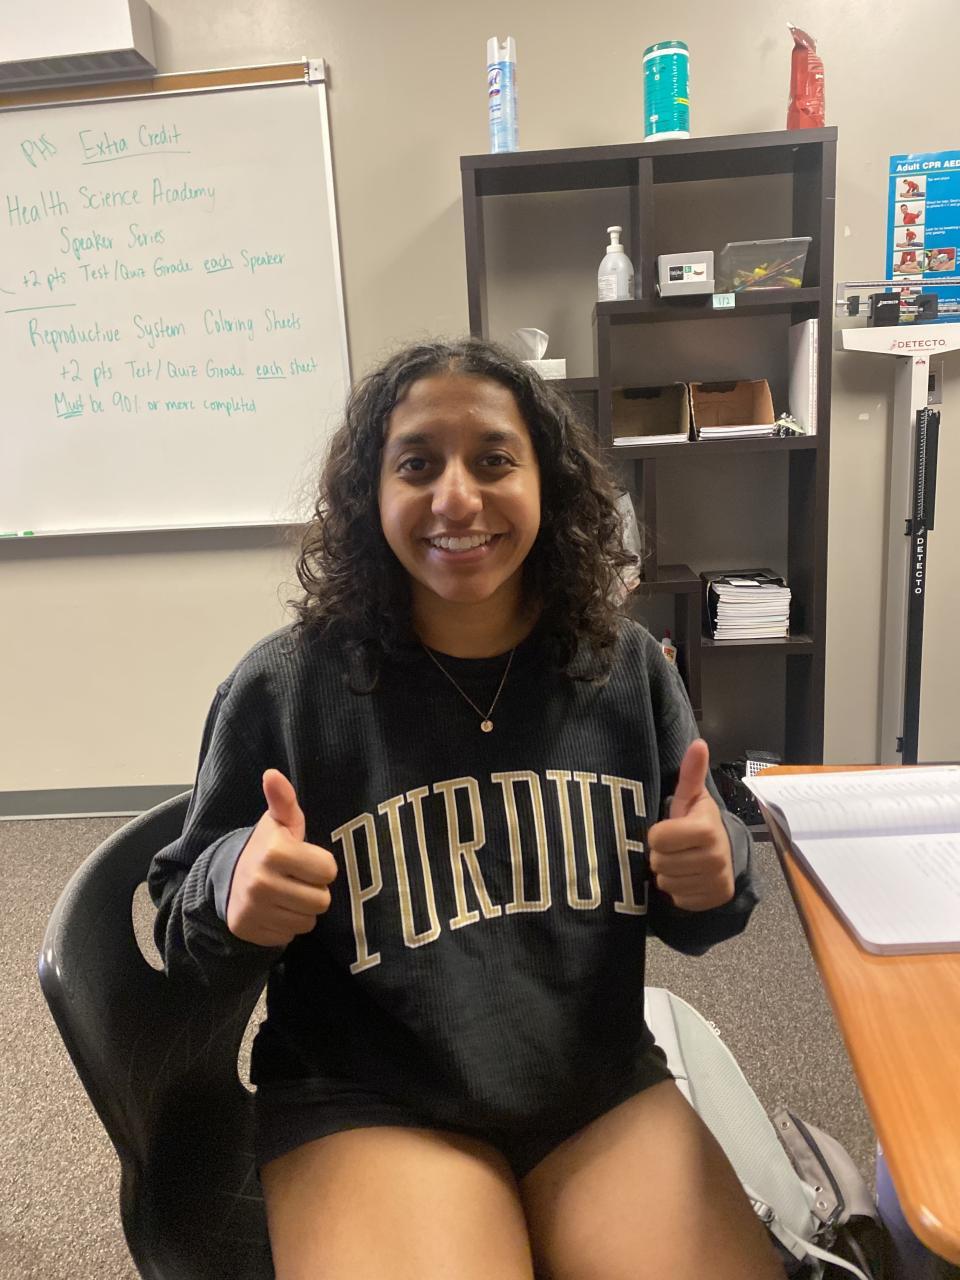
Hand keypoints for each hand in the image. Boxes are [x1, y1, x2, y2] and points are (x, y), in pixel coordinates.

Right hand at [226, 769, 337, 946]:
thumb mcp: (278, 822)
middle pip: (322, 900)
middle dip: (314, 890)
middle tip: (297, 879)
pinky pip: (290, 935)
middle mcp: (262, 882)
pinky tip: (275, 909)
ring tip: (287, 893)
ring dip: (302, 909)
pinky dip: (286, 924)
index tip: (305, 860)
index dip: (321, 865)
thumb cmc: (267, 847)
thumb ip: (283, 799)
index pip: (329, 870)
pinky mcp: (250, 931)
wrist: (228, 877)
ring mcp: (255, 909)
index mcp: (274, 852)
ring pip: (308, 921)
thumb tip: (272, 774)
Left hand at [647, 740, 733, 910]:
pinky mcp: (712, 900)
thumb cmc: (700, 823)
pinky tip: (688, 877)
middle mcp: (715, 857)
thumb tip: (699, 743)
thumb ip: (691, 773)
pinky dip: (678, 890)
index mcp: (707, 829)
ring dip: (668, 873)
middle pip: (658, 862)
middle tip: (676, 847)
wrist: (726, 854)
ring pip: (665, 882)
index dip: (658, 834)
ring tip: (682, 861)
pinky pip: (676, 898)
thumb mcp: (692, 798)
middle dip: (662, 854)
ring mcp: (716, 881)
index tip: (671, 830)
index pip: (657, 838)